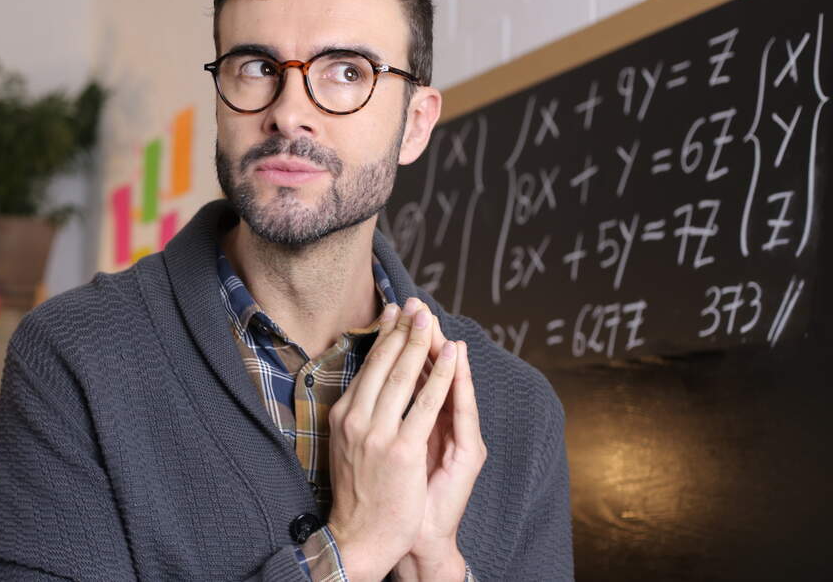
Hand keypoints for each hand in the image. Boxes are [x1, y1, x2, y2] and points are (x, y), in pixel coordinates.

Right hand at [325, 297, 459, 581]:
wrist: (360, 537)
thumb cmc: (358, 495)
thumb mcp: (346, 447)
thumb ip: (356, 416)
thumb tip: (366, 387)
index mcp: (343, 416)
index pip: (367, 367)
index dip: (384, 337)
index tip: (395, 314)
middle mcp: (355, 419)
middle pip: (383, 364)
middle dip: (402, 331)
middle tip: (415, 304)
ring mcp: (377, 434)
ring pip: (402, 377)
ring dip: (420, 343)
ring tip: (431, 319)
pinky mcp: (401, 450)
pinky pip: (426, 404)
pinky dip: (441, 376)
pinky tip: (451, 357)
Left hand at [393, 335, 486, 581]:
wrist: (401, 540)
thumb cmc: (395, 499)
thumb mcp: (394, 454)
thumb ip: (395, 419)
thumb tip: (378, 383)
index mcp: (425, 427)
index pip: (420, 376)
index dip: (410, 344)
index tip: (400, 313)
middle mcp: (442, 428)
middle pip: (432, 372)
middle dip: (423, 337)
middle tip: (417, 305)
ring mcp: (454, 438)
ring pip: (445, 383)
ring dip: (436, 348)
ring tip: (430, 316)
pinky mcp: (467, 453)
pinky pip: (459, 410)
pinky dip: (454, 381)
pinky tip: (455, 358)